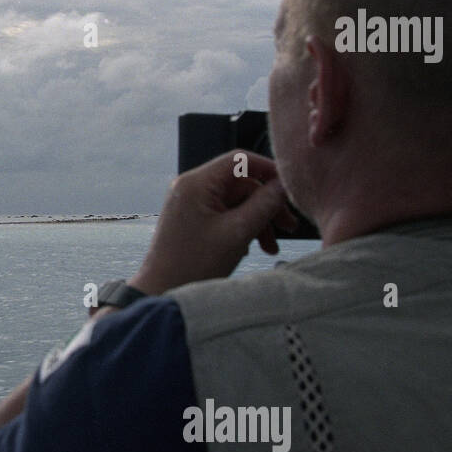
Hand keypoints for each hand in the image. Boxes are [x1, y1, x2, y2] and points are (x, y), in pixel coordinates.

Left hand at [128, 151, 298, 295]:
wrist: (161, 291)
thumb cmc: (194, 264)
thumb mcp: (238, 232)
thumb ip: (264, 205)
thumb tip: (284, 185)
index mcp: (197, 183)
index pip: (240, 160)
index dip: (269, 170)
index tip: (290, 188)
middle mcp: (191, 187)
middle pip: (241, 184)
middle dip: (267, 205)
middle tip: (289, 227)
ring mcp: (191, 203)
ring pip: (236, 202)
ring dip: (258, 221)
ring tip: (271, 248)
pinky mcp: (193, 219)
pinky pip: (226, 215)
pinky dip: (242, 228)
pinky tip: (252, 249)